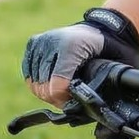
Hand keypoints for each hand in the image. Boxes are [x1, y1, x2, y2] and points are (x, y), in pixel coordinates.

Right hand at [21, 6, 138, 103]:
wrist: (98, 30)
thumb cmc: (105, 52)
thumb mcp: (110, 68)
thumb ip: (98, 86)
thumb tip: (82, 108)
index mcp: (72, 47)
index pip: (57, 86)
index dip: (64, 100)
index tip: (73, 104)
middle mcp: (51, 41)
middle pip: (44, 87)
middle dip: (56, 98)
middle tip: (68, 100)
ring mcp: (40, 42)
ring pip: (34, 83)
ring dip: (47, 91)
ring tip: (62, 90)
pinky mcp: (33, 43)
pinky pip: (29, 74)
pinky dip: (38, 83)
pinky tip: (52, 82)